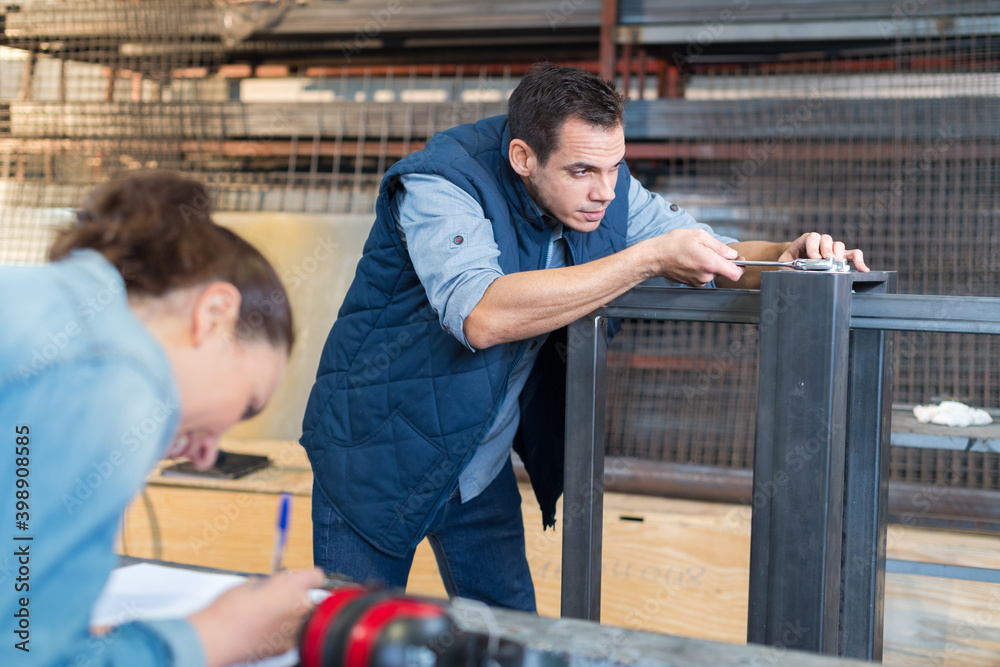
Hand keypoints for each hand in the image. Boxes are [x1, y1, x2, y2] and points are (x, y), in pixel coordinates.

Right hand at [188, 567, 325, 666]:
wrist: (216, 637)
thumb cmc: (229, 609)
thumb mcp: (252, 583)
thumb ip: (272, 583)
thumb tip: (277, 584)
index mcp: (291, 585)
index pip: (316, 576)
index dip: (308, 577)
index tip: (304, 579)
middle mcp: (298, 607)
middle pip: (310, 599)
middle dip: (298, 599)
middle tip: (278, 600)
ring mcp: (294, 629)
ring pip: (301, 619)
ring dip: (291, 617)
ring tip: (268, 618)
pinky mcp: (286, 647)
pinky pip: (291, 636)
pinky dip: (283, 633)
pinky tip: (264, 631)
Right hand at [649, 228, 744, 285]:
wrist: (655, 257)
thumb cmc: (674, 244)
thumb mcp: (700, 236)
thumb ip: (719, 246)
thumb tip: (732, 254)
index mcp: (710, 263)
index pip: (735, 274)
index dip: (741, 267)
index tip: (741, 261)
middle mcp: (705, 276)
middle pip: (723, 271)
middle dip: (720, 260)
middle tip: (707, 248)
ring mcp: (698, 281)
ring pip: (712, 273)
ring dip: (709, 264)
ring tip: (695, 253)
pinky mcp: (691, 283)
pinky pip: (702, 276)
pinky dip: (700, 268)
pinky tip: (690, 260)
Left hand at [780, 232, 868, 271]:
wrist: (793, 262)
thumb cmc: (789, 262)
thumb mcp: (784, 264)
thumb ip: (789, 267)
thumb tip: (796, 274)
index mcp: (805, 240)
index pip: (812, 238)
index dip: (814, 248)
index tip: (814, 259)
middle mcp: (820, 242)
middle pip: (828, 240)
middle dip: (828, 252)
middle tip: (828, 263)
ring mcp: (832, 248)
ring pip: (839, 246)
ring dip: (839, 257)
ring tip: (838, 269)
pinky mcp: (841, 256)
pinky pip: (853, 254)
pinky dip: (859, 261)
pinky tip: (863, 270)